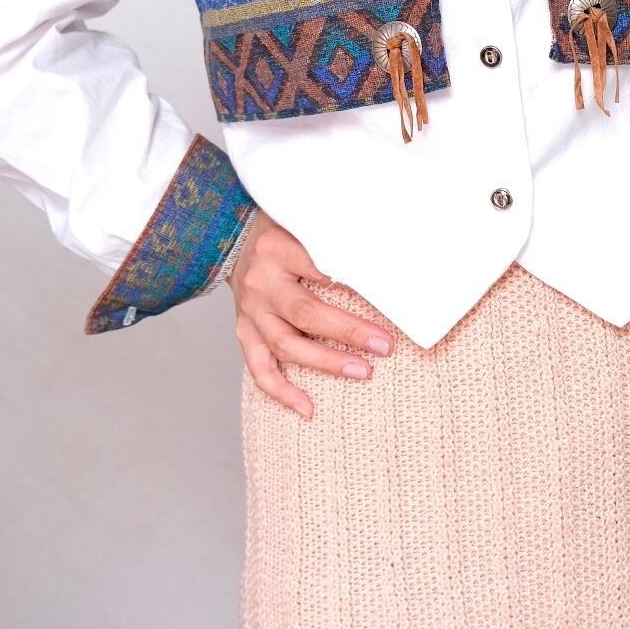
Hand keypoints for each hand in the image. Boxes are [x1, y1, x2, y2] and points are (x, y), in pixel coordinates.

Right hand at [226, 208, 394, 418]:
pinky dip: (282, 391)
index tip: (385, 297)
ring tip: (363, 372)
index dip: (350, 283)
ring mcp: (250, 310)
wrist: (239, 238)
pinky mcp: (245, 331)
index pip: (318, 268)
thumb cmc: (286, 229)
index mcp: (277, 248)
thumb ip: (338, 235)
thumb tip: (390, 256)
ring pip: (286, 344)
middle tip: (384, 345)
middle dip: (348, 332)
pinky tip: (307, 408)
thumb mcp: (308, 220)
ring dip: (326, 363)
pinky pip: (260, 367)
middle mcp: (261, 281)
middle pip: (305, 312)